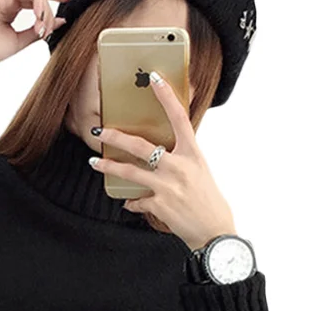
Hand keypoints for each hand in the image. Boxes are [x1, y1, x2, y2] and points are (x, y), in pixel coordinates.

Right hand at [0, 0, 69, 74]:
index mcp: (9, 9)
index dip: (52, 0)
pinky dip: (37, 0)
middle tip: (52, 26)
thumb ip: (38, 30)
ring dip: (44, 8)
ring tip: (42, 27)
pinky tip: (38, 16)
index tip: (67, 4)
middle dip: (51, 6)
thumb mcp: (20, 41)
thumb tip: (60, 22)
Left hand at [88, 71, 236, 250]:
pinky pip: (137, 200)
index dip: (167, 96)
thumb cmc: (208, 201)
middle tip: (100, 132)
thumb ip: (182, 159)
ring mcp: (168, 187)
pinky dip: (131, 202)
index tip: (154, 78)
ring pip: (130, 172)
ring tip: (95, 163)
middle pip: (142, 147)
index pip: (179, 118)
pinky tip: (129, 202)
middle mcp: (179, 167)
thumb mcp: (200, 172)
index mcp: (193, 154)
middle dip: (117, 138)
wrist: (214, 232)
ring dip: (110, 167)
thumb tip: (163, 152)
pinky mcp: (159, 205)